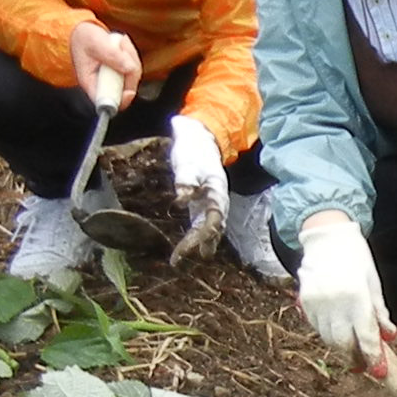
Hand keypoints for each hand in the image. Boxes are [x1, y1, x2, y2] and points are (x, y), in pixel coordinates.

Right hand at [70, 21, 144, 99]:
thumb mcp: (95, 42)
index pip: (108, 103)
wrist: (81, 33)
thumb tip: (130, 68)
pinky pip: (134, 68)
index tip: (129, 92)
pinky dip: (132, 55)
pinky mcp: (121, 73)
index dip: (121, 100)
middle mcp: (103, 85)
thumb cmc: (83, 39)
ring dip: (131, 58)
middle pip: (126, 90)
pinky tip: (122, 44)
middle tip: (122, 49)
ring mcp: (114, 80)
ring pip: (133, 77)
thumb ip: (111, 55)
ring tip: (120, 42)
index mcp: (91, 83)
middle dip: (130, 70)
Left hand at [164, 114, 226, 263]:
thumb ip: (186, 181)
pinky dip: (197, 235)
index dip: (201, 237)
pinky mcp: (203, 201)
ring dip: (198, 243)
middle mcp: (218, 200)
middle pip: (211, 228)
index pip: (212, 220)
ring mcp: (211, 201)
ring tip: (183, 257)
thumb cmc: (194, 150)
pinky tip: (190, 245)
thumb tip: (182, 199)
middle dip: (197, 244)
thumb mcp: (188, 163)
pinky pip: (203, 222)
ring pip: (209, 227)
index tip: (186, 249)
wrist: (202, 138)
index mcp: (217, 192)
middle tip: (178, 259)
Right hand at [293, 210, 391, 368]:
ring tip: (352, 352)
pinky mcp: (305, 302)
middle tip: (364, 366)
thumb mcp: (373, 283)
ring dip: (342, 349)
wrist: (327, 238)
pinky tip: (338, 332)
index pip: (365, 335)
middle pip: (343, 343)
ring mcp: (317, 303)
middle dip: (354, 358)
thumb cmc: (355, 257)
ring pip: (329, 338)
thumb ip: (379, 312)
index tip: (378, 371)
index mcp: (356, 296)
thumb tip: (388, 336)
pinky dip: (329, 334)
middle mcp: (334, 302)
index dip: (372, 357)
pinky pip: (317, 327)